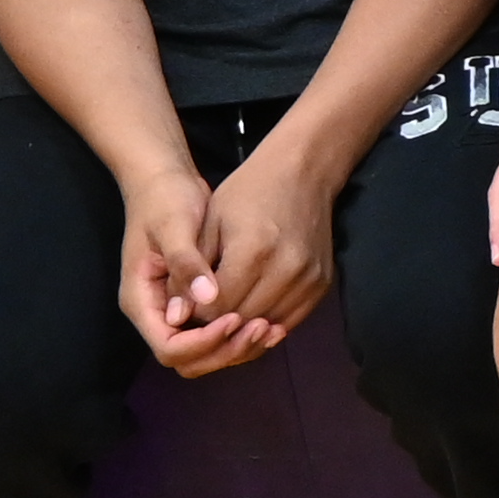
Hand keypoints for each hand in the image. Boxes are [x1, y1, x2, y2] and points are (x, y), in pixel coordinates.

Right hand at [113, 163, 275, 378]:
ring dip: (239, 347)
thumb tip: (205, 301)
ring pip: (208, 353)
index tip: (235, 319)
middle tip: (261, 328)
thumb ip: (186, 264)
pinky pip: (220, 336)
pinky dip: (243, 336)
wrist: (165, 184)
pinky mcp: (198, 307)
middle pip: (190, 360)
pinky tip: (272, 321)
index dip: (204, 342)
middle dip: (226, 350)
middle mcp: (157, 315)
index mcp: (141, 302)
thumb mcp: (173, 227)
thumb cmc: (165, 201)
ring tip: (271, 327)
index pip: (170, 349)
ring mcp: (178, 314)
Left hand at [192, 136, 344, 336]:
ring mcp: (309, 278)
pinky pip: (291, 319)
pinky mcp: (323, 284)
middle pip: (242, 319)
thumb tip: (175, 317)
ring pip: (267, 324)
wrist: (303, 172)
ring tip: (230, 305)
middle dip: (219, 319)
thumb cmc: (248, 193)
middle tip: (207, 304)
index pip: (216, 307)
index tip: (190, 300)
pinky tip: (255, 305)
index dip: (197, 310)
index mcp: (253, 251)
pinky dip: (269, 319)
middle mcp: (286, 269)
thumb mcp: (209, 223)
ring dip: (245, 323)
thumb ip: (190, 271)